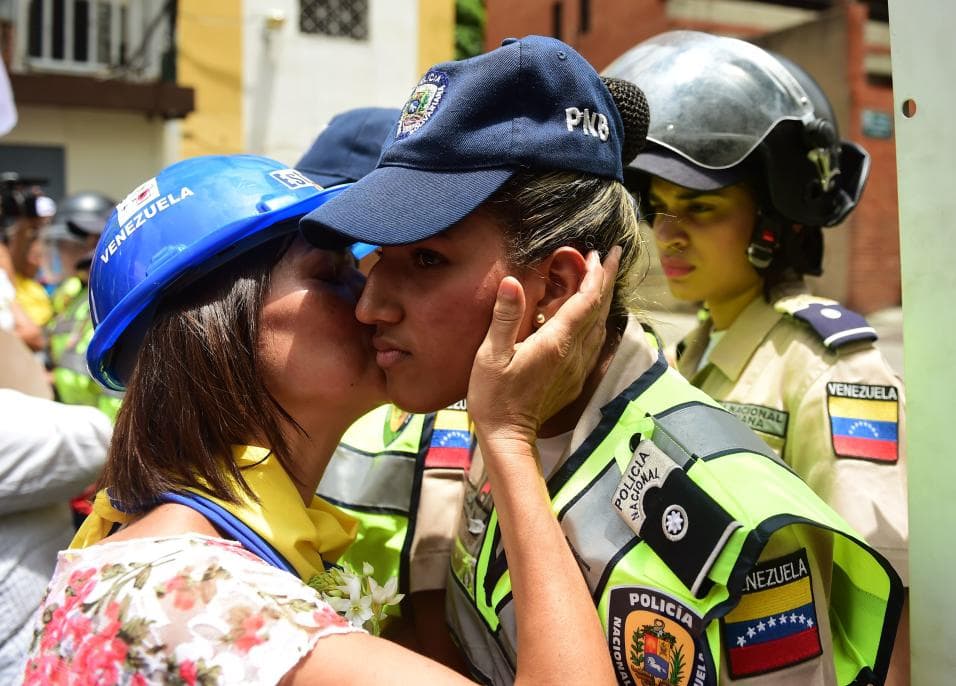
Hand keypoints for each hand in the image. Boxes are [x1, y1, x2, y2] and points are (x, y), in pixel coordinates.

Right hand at [467, 247, 620, 445]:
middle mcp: (574, 353)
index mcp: (556, 343)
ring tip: (605, 279)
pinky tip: (594, 318)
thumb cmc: (494, 396)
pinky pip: (595, 343)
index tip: (601, 253)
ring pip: (600, 327)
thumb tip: (512, 282)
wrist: (508, 437)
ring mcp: (577, 368)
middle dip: (608, 280)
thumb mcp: (491, 355)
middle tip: (615, 254)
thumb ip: (505, 317)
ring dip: (605, 300)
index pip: (586, 301)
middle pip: (600, 310)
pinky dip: (598, 322)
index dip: (596, 275)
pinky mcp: (574, 379)